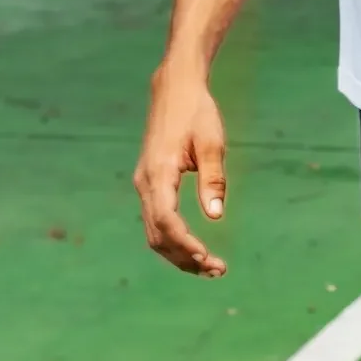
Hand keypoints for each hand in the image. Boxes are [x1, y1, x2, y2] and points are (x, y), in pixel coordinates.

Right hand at [134, 64, 228, 277]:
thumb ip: (213, 180)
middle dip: (184, 257)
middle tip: (217, 270)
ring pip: (154, 232)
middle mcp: (145, 183)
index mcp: (158, 173)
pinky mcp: (150, 184)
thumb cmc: (197, 113)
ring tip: (209, 267)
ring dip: (178, 253)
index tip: (208, 258)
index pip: (166, 221)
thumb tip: (216, 217)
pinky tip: (194, 249)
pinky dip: (173, 239)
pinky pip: (156, 221)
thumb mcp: (212, 143)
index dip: (186, 244)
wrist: (174, 89)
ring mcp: (144, 185)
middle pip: (158, 235)